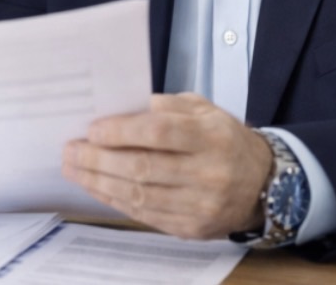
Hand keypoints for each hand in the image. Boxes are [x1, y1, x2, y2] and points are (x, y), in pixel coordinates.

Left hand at [62, 93, 271, 238]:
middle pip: (143, 168)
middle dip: (98, 159)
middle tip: (71, 150)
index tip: (92, 128)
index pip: (160, 132)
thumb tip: (122, 108)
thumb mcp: (204, 110)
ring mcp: (201, 205)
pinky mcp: (192, 228)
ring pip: (139, 196)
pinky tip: (97, 187)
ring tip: (74, 168)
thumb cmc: (224, 138)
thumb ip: (167, 106)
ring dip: (99, 182)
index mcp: (212, 136)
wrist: (264, 183)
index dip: (121, 131)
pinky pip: (145, 215)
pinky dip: (115, 200)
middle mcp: (209, 173)